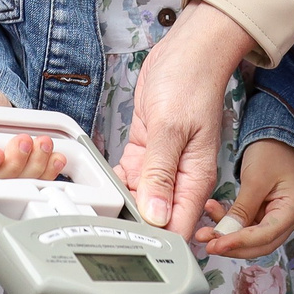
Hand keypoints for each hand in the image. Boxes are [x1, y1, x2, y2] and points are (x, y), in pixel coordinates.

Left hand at [115, 0, 253, 237]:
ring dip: (121, 202)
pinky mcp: (147, 150)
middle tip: (103, 225)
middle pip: (157, 217)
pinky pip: (130, 176)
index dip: (156, 240)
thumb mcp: (171, 128)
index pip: (179, 227)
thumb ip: (160, 173)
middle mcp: (181, 176)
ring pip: (140, 198)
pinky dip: (116, 180)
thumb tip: (156, 216)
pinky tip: (102, 181)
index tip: (129, 242)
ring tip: (98, 205)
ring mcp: (163, 164)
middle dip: (133, 224)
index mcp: (196, 178)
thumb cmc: (191, 81)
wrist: (187, 51)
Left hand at [203, 139, 293, 259]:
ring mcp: (277, 217)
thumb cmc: (273, 151)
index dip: (240, 243)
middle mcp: (288, 218)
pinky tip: (214, 211)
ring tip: (205, 229)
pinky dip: (229, 222)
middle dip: (232, 246)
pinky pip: (246, 225)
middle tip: (209, 244)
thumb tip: (226, 233)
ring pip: (251, 238)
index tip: (218, 244)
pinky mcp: (264, 213)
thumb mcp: (255, 178)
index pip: (265, 236)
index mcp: (293, 209)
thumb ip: (242, 208)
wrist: (276, 135)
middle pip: (260, 245)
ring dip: (227, 235)